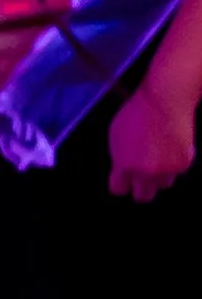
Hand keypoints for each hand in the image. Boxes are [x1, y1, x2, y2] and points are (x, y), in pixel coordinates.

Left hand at [107, 79, 196, 201]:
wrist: (164, 102)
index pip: (118, 189)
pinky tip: (170, 146)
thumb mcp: (116, 134)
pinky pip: (176, 172)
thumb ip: (119, 157)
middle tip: (142, 177)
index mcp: (124, 164)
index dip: (121, 183)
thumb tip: (121, 170)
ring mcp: (165, 170)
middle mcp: (144, 171)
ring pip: (162, 184)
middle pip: (142, 196)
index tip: (123, 180)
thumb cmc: (137, 112)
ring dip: (160, 175)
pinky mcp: (183, 164)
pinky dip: (174, 163)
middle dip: (141, 188)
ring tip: (158, 154)